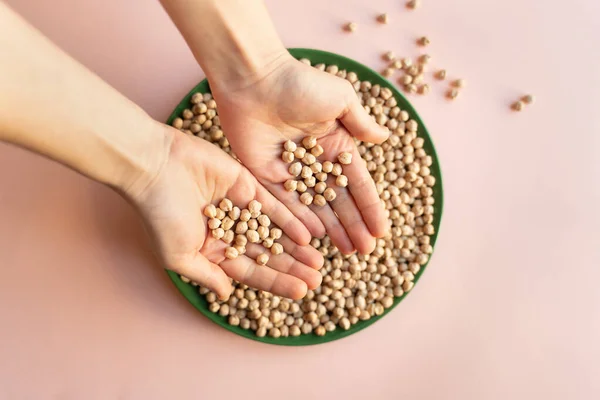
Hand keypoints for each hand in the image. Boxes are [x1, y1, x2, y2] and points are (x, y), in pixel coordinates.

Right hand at [127, 125, 323, 299]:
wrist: (153, 166)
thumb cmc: (160, 214)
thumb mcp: (179, 256)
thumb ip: (207, 275)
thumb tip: (228, 296)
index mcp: (213, 250)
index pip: (251, 271)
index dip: (276, 282)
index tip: (301, 292)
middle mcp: (229, 230)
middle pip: (267, 253)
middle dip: (292, 267)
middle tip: (319, 278)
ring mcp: (239, 207)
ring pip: (274, 231)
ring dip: (296, 247)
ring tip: (318, 261)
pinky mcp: (246, 183)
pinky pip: (273, 206)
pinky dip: (290, 220)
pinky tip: (308, 235)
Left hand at [213, 56, 388, 254]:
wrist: (254, 80)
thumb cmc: (300, 84)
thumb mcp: (340, 99)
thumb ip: (361, 123)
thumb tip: (385, 139)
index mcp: (335, 145)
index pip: (357, 183)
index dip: (370, 207)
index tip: (381, 232)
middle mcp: (314, 162)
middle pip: (337, 201)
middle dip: (353, 225)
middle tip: (365, 251)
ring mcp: (290, 171)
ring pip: (314, 208)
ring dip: (331, 229)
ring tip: (346, 251)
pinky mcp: (264, 176)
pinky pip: (285, 203)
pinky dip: (300, 220)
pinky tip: (315, 237)